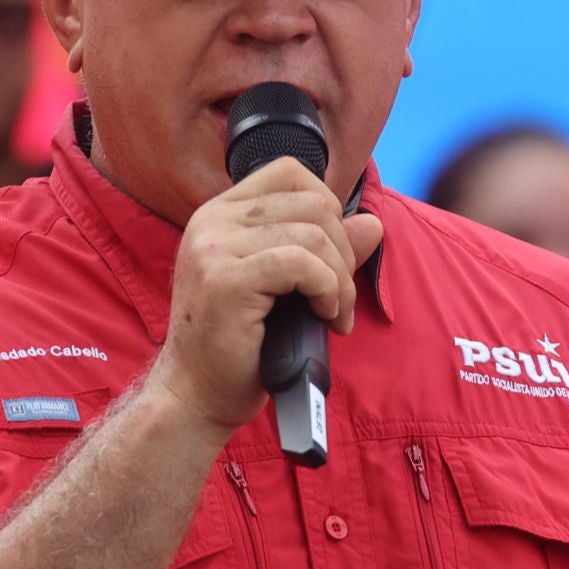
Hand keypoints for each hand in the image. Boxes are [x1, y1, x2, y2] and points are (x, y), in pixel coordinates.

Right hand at [148, 158, 384, 433]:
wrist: (195, 395)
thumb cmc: (238, 346)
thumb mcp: (285, 288)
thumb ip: (325, 251)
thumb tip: (373, 224)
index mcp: (219, 214)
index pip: (289, 172)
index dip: (327, 205)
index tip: (332, 254)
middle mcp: (211, 221)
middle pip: (310, 203)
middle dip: (342, 250)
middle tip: (340, 297)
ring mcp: (214, 247)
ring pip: (312, 234)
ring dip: (340, 279)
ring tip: (334, 314)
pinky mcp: (226, 279)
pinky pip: (301, 264)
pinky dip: (328, 289)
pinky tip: (324, 316)